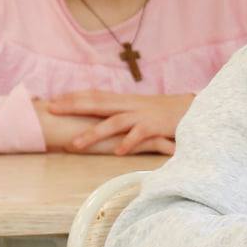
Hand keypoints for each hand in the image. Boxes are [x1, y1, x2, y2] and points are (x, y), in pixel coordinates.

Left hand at [42, 91, 192, 154]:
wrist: (194, 110)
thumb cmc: (165, 114)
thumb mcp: (141, 109)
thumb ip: (122, 112)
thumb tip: (101, 118)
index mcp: (125, 101)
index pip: (95, 95)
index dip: (74, 96)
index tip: (53, 99)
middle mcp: (130, 105)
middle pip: (97, 103)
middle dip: (73, 106)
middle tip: (51, 109)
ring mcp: (142, 116)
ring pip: (113, 122)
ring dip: (93, 133)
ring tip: (75, 145)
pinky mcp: (156, 127)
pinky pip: (139, 135)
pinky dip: (128, 143)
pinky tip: (117, 151)